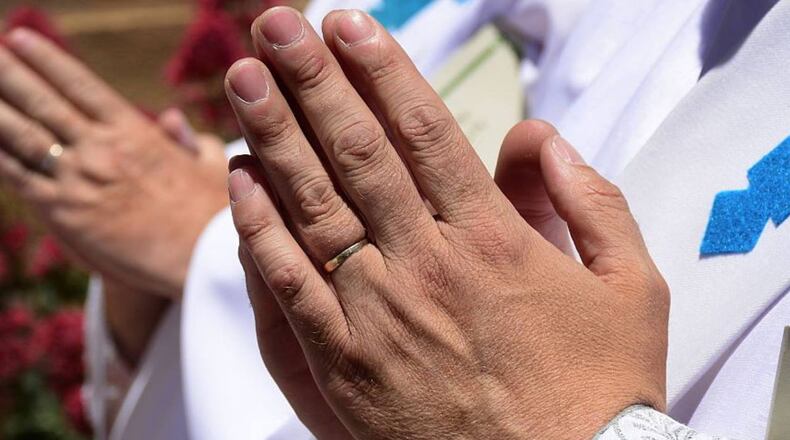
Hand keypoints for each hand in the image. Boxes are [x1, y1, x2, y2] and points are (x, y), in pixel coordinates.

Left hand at [0, 29, 227, 297]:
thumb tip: (171, 119)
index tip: (19, 39)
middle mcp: (101, 149)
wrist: (200, 261)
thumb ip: (185, 139)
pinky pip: (18, 177)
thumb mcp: (208, 165)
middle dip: (8, 75)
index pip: (81, 85)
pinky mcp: (64, 214)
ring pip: (22, 136)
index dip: (47, 59)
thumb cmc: (211, 214)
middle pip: (43, 103)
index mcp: (135, 132)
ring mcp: (78, 180)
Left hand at [228, 8, 668, 438]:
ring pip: (313, 208)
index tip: (347, 25)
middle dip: (311, 81)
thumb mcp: (633, 286)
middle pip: (357, 154)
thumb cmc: (601, 389)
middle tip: (274, 26)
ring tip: (243, 80)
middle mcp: (427, 265)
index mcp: (495, 240)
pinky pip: (289, 286)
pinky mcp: (343, 366)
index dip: (381, 70)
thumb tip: (540, 136)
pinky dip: (258, 229)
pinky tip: (241, 181)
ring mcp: (378, 315)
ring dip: (274, 136)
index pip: (425, 132)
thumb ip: (590, 200)